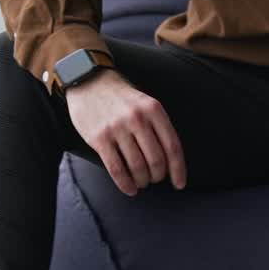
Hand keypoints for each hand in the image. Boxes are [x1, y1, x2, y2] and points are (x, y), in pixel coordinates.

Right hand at [65, 69, 186, 196]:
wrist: (89, 80)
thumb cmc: (121, 97)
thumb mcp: (146, 103)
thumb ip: (158, 127)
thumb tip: (171, 161)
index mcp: (154, 110)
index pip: (172, 147)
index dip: (178, 170)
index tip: (179, 184)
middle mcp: (137, 118)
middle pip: (156, 160)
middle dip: (158, 176)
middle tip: (155, 179)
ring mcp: (117, 128)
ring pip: (137, 167)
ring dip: (142, 181)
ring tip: (142, 182)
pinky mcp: (99, 138)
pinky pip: (116, 169)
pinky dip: (125, 184)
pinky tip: (130, 189)